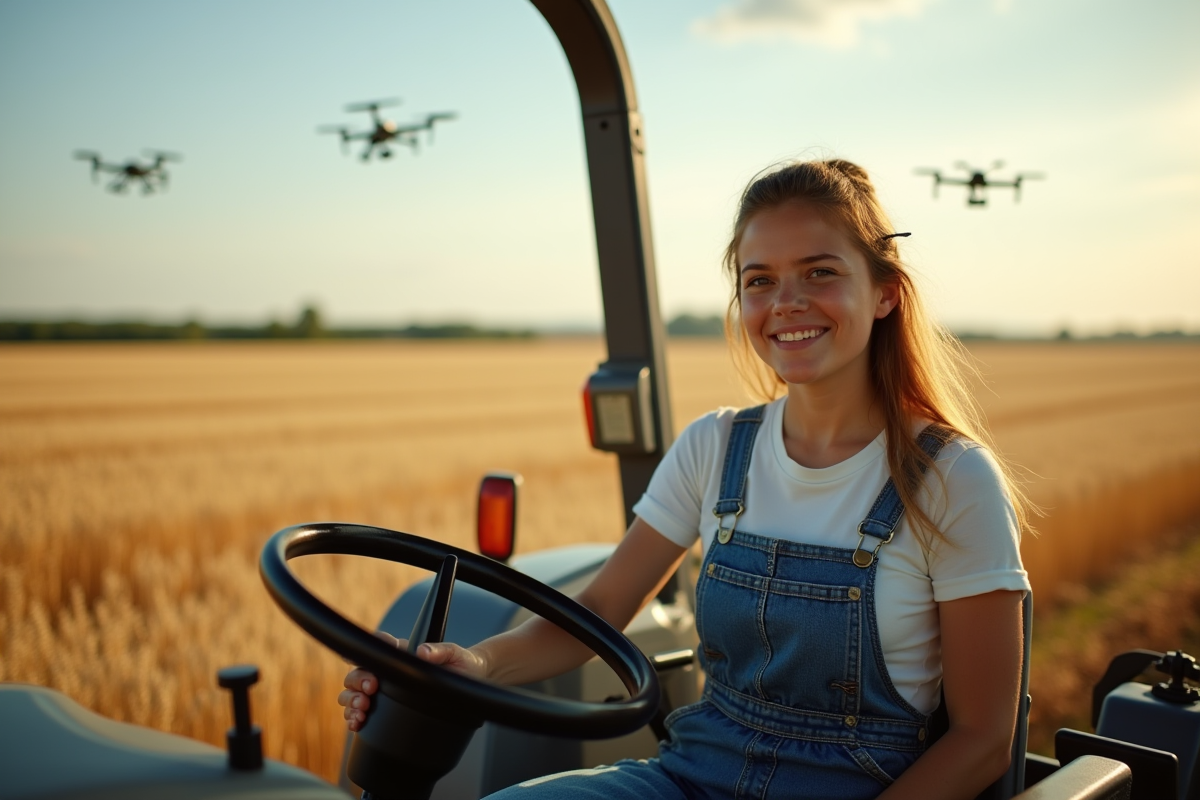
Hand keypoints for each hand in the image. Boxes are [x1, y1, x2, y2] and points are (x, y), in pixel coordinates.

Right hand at [338, 632, 488, 731]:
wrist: (472, 681)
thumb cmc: (462, 663)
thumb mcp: (455, 654)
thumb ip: (440, 651)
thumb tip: (423, 652)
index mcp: (403, 652)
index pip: (377, 648)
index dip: (366, 653)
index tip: (364, 662)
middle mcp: (389, 670)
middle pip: (359, 672)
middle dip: (358, 681)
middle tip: (370, 690)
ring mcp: (385, 690)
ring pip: (353, 693)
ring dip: (352, 701)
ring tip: (362, 710)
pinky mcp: (385, 708)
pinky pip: (360, 712)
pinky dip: (353, 717)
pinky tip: (357, 723)